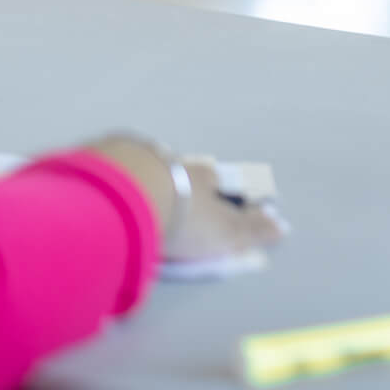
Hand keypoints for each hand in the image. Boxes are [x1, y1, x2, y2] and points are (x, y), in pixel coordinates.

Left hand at [87, 136, 284, 263]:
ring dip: (154, 168)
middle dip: (190, 174)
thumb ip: (251, 229)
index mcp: (205, 178)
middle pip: (186, 167)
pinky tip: (114, 175)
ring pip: (152, 161)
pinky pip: (118, 161)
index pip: (221, 181)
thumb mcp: (224, 232)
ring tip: (151, 176)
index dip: (228, 188)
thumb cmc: (183, 218)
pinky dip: (121, 168)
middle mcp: (175, 162)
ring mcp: (139, 157)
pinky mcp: (105, 158)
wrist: (127, 194)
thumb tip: (284, 225)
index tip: (232, 192)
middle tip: (190, 179)